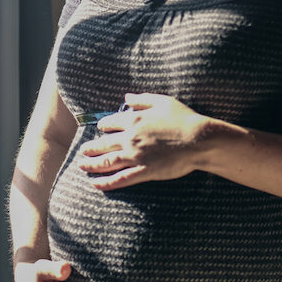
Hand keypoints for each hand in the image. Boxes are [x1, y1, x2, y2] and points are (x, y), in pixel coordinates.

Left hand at [77, 92, 210, 190]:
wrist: (198, 139)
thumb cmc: (184, 119)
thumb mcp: (163, 101)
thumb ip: (142, 99)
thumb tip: (126, 97)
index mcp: (134, 120)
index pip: (111, 123)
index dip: (104, 126)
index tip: (100, 128)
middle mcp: (130, 138)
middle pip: (104, 143)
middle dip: (91, 148)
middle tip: (82, 152)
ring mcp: (136, 156)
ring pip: (107, 161)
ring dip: (92, 164)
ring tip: (82, 166)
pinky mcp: (144, 171)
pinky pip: (121, 179)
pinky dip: (107, 183)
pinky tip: (96, 184)